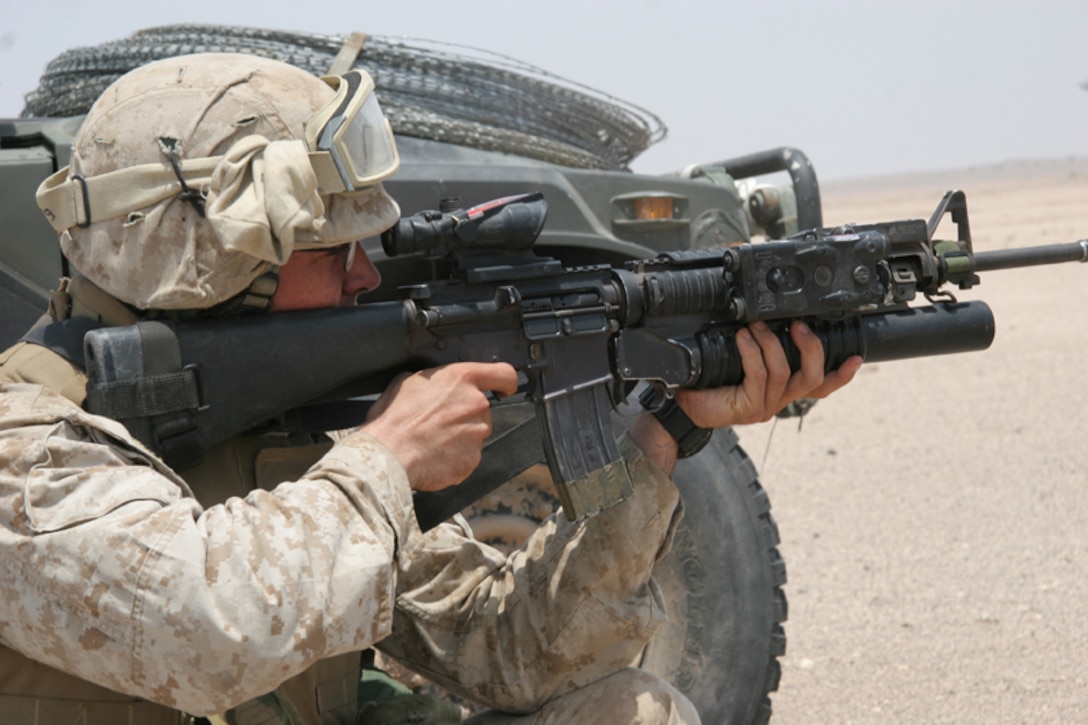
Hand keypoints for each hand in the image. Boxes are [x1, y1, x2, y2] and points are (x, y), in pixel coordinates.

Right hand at [358, 362, 518, 491]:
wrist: (388, 455)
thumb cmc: (393, 419)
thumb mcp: (407, 381)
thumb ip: (433, 379)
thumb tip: (434, 383)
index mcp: (461, 379)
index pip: (503, 374)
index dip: (505, 382)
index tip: (504, 388)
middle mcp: (475, 404)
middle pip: (482, 409)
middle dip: (465, 415)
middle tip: (439, 421)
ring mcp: (477, 434)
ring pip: (474, 433)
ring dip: (459, 437)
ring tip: (431, 440)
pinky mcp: (472, 459)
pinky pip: (467, 457)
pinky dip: (454, 458)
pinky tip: (433, 454)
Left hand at [632, 320, 861, 472]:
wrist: (684, 406)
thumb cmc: (711, 383)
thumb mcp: (740, 363)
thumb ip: (759, 349)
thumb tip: (766, 318)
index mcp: (783, 391)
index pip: (820, 386)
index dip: (841, 375)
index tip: (856, 356)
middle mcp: (779, 400)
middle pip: (813, 378)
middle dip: (810, 348)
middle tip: (799, 326)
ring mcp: (765, 406)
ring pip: (784, 371)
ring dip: (771, 343)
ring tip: (757, 326)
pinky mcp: (749, 407)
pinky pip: (759, 373)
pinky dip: (752, 351)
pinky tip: (743, 338)